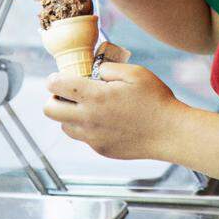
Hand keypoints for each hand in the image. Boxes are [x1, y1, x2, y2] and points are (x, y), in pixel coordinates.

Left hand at [43, 63, 184, 160]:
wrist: (169, 132)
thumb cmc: (155, 100)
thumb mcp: (135, 73)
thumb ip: (109, 68)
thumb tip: (94, 71)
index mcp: (95, 96)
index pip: (56, 86)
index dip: (54, 78)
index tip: (59, 77)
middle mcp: (88, 119)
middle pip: (49, 110)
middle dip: (54, 98)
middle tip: (69, 93)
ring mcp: (93, 137)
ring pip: (64, 125)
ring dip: (69, 114)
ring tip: (89, 107)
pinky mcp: (100, 149)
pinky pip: (83, 137)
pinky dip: (86, 127)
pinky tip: (105, 120)